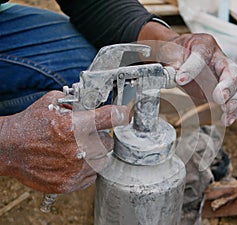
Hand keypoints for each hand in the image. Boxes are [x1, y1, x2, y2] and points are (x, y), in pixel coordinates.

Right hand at [0, 91, 129, 192]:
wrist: (9, 148)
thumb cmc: (31, 125)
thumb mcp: (52, 102)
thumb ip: (76, 101)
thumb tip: (95, 103)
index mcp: (74, 126)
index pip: (109, 118)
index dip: (120, 115)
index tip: (125, 114)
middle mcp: (77, 148)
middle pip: (108, 142)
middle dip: (101, 137)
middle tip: (88, 135)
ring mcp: (74, 168)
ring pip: (102, 160)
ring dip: (95, 153)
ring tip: (80, 148)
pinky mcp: (69, 183)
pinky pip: (92, 175)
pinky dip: (87, 167)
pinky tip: (75, 160)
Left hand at [157, 33, 236, 125]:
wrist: (179, 56)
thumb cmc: (177, 52)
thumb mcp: (170, 53)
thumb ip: (172, 63)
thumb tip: (175, 75)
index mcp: (204, 45)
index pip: (202, 55)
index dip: (191, 68)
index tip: (180, 79)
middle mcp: (219, 60)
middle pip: (233, 71)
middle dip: (229, 86)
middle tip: (219, 98)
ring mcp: (224, 76)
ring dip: (236, 99)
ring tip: (226, 111)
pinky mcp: (223, 90)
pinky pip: (234, 99)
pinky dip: (233, 111)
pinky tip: (226, 119)